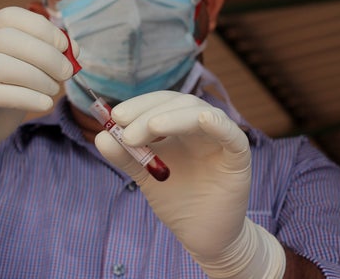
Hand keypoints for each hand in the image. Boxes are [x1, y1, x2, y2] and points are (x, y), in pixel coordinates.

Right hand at [0, 7, 75, 213]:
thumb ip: (38, 59)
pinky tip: (45, 103)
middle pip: (9, 38)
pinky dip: (28, 97)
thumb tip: (73, 50)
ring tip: (55, 90)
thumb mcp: (18, 75)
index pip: (11, 16)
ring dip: (38, 76)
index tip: (65, 45)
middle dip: (46, 54)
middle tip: (67, 72)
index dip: (42, 27)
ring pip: (3, 64)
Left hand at [95, 91, 284, 278]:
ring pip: (200, 113)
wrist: (203, 237)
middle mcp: (200, 128)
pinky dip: (217, 124)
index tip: (115, 117)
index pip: (161, 103)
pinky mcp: (238, 157)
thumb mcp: (146, 176)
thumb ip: (126, 157)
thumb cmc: (177, 202)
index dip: (139, 105)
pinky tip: (203, 120)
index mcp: (179, 127)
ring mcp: (221, 140)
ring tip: (146, 130)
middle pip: (179, 103)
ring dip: (172, 117)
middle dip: (149, 113)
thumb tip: (101, 136)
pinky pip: (231, 134)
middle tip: (125, 131)